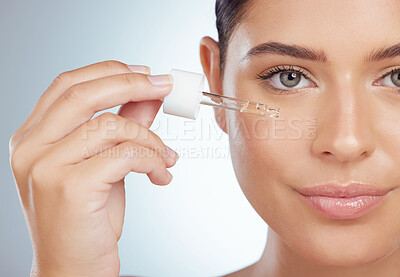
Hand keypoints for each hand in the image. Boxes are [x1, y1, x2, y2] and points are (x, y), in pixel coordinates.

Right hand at [9, 60, 178, 276]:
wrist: (73, 268)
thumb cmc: (86, 219)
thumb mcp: (103, 164)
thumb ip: (121, 128)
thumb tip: (147, 96)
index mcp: (33, 137)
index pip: (67, 85)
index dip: (108, 71)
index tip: (142, 72)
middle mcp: (31, 148)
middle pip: (84, 94)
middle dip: (132, 84)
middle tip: (163, 86)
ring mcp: (45, 166)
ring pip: (112, 126)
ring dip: (150, 138)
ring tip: (165, 157)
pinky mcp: (69, 187)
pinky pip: (125, 155)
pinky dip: (153, 160)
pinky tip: (161, 174)